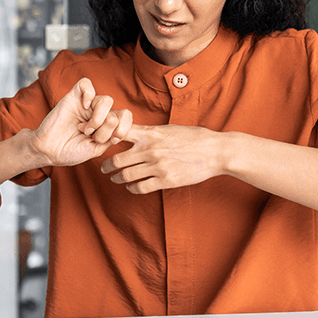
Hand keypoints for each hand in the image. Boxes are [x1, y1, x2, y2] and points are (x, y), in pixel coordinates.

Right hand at [32, 78, 132, 166]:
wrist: (49, 151)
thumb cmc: (70, 151)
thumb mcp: (96, 149)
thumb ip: (110, 138)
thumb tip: (120, 128)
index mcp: (106, 124)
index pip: (126, 117)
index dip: (124, 128)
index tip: (113, 140)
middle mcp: (99, 112)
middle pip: (118, 113)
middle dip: (106, 130)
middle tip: (91, 136)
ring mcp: (87, 104)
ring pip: (107, 100)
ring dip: (98, 119)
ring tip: (84, 129)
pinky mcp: (73, 96)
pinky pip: (86, 84)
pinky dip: (88, 94)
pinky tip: (83, 106)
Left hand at [100, 124, 224, 193]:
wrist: (215, 151)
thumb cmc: (194, 138)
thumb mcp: (170, 129)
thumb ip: (150, 132)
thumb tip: (135, 133)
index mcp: (150, 134)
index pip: (120, 133)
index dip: (107, 138)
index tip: (103, 143)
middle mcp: (150, 149)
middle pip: (118, 160)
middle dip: (107, 166)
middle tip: (103, 168)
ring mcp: (157, 166)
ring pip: (126, 175)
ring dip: (117, 178)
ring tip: (115, 178)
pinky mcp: (165, 180)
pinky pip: (140, 187)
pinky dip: (132, 188)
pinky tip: (130, 187)